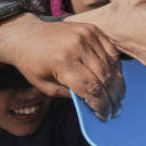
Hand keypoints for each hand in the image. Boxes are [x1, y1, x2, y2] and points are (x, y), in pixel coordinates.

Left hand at [0, 14, 124, 120]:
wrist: (27, 35)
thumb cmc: (33, 63)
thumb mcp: (45, 86)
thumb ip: (69, 95)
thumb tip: (93, 103)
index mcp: (62, 62)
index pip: (91, 88)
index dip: (101, 105)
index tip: (104, 117)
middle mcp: (77, 46)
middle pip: (105, 78)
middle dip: (112, 98)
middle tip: (116, 111)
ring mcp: (86, 35)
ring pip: (111, 65)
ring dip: (118, 85)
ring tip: (118, 99)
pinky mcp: (92, 29)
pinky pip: (111, 51)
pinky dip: (116, 67)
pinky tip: (115, 79)